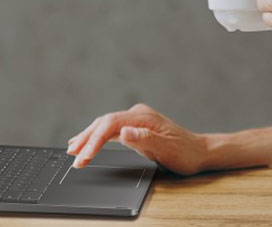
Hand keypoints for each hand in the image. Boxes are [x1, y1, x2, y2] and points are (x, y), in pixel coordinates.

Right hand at [66, 103, 207, 175]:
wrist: (199, 151)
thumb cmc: (186, 152)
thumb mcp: (167, 149)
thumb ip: (145, 139)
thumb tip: (123, 132)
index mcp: (143, 117)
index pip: (111, 124)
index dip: (95, 139)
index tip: (85, 155)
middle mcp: (137, 115)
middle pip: (104, 123)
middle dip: (86, 139)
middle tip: (72, 156)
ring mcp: (135, 120)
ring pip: (104, 126)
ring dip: (88, 138)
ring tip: (72, 149)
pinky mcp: (134, 127)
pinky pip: (110, 130)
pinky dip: (97, 137)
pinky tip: (86, 142)